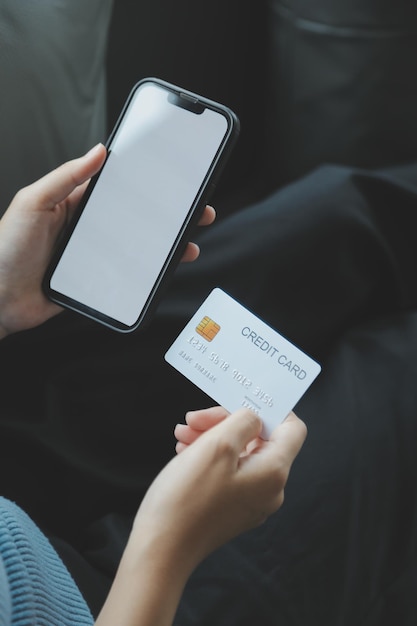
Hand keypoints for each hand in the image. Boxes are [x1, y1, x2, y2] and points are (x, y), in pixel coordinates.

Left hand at [0, 144, 214, 338]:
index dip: (146, 183)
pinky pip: (128, 275)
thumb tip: (97, 151)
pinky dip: (149, 273)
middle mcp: (88, 229)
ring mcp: (94, 257)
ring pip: (138, 248)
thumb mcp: (32, 203)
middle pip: (136, 219)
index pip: (117, 189)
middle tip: (196, 211)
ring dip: (166, 246)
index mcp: (75, 205)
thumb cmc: (6, 249)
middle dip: (167, 215)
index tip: (172, 178)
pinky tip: (164, 270)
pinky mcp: (96, 282)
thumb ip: (65, 178)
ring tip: (189, 244)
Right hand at [96, 407, 305, 624]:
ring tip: (182, 433)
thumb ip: (244, 421)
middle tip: (194, 418)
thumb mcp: (217, 445)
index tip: (239, 399)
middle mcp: (269, 488)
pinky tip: (184, 450)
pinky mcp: (231, 508)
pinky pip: (228, 471)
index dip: (270, 408)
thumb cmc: (187, 498)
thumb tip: (254, 416)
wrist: (160, 550)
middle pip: (260, 438)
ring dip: (212, 436)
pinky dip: (208, 455)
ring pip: (239, 453)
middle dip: (226, 421)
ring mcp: (250, 500)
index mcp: (274, 471)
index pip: (292, 429)